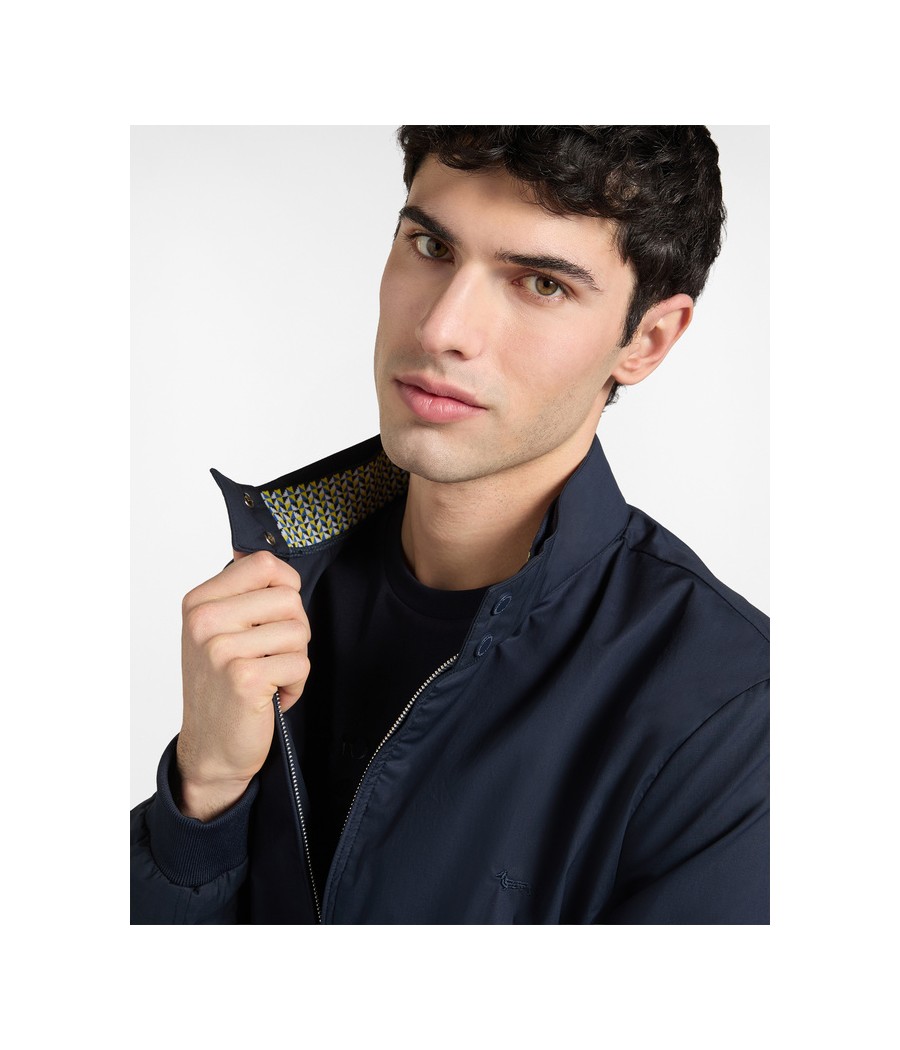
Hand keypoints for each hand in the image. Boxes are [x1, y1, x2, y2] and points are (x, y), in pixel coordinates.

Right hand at [176, 550, 309, 820]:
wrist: (210, 748)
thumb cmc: (222, 687)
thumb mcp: (219, 631)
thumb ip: (242, 594)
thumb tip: (260, 554)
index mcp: (199, 602)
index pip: (264, 564)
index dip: (286, 587)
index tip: (276, 615)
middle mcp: (205, 621)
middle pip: (289, 598)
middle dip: (295, 630)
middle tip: (271, 656)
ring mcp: (222, 649)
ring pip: (299, 632)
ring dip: (295, 660)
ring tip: (269, 678)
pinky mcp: (244, 678)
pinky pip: (300, 664)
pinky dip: (295, 685)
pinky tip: (271, 697)